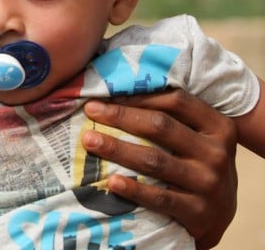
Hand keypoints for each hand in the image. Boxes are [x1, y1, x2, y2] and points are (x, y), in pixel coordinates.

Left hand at [82, 89, 237, 249]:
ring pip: (155, 160)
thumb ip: (172, 116)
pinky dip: (134, 189)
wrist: (220, 215)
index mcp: (218, 126)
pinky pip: (160, 198)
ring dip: (117, 149)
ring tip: (89, 140)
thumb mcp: (198, 137)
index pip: (176, 101)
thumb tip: (118, 93)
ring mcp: (209, 184)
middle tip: (90, 111)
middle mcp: (217, 153)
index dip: (140, 95)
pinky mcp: (199, 212)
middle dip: (120, 116)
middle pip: (161, 126)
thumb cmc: (198, 164)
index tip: (106, 95)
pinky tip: (112, 181)